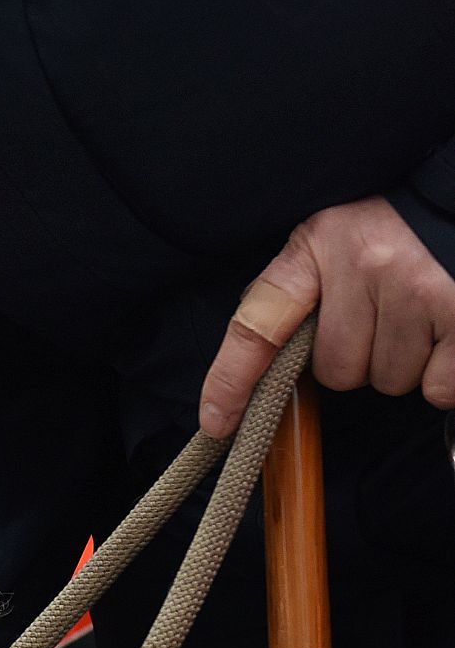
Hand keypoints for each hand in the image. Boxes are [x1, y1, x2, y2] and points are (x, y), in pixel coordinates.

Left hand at [200, 196, 454, 437]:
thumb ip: (304, 291)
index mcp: (319, 244)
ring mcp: (418, 290)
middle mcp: (365, 265)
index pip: (257, 325)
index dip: (231, 379)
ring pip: (390, 382)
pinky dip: (445, 377)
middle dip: (359, 360)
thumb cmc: (401, 226)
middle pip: (338, 372)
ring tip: (423, 316)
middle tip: (384, 318)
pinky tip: (450, 333)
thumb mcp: (337, 236)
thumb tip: (271, 363)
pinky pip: (438, 390)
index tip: (216, 421)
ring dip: (407, 365)